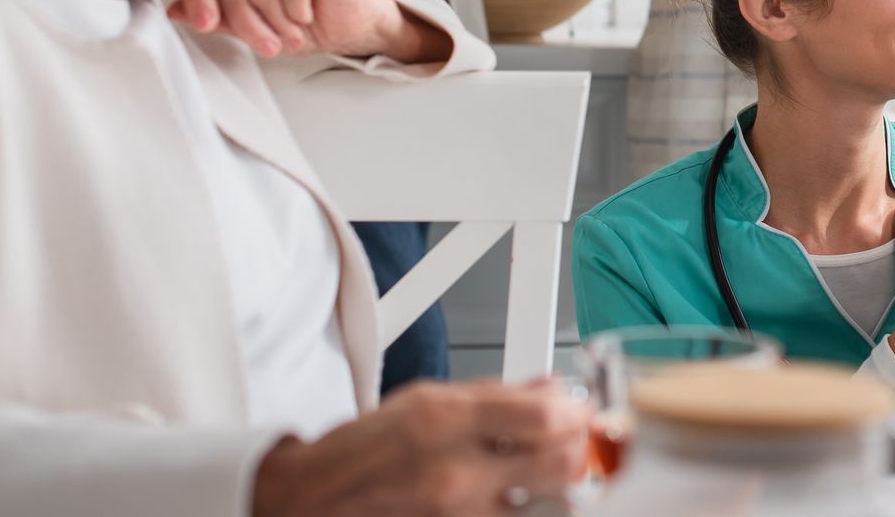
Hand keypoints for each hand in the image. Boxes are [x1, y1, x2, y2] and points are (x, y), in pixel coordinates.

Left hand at [169, 0, 451, 62]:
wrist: (345, 27)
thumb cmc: (300, 24)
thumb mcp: (251, 28)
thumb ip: (216, 16)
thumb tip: (173, 11)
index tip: (203, 24)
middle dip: (248, 24)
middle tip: (268, 46)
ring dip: (279, 20)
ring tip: (293, 31)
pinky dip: (299, 7)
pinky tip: (308, 10)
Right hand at [252, 378, 588, 516]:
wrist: (314, 500)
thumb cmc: (364, 449)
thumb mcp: (426, 398)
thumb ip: (497, 394)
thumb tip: (553, 390)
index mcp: (444, 422)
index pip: (542, 418)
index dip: (575, 412)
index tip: (580, 410)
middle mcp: (454, 474)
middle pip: (559, 464)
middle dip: (580, 447)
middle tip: (577, 439)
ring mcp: (457, 516)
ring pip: (549, 506)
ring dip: (561, 486)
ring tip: (552, 471)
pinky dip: (530, 509)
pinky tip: (523, 496)